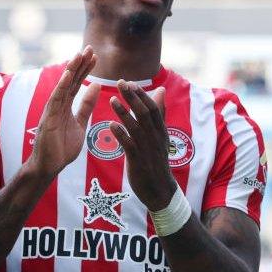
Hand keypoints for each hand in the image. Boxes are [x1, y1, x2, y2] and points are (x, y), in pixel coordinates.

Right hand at [25, 47, 99, 177]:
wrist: (49, 167)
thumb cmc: (62, 148)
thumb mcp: (80, 123)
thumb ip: (86, 106)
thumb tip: (96, 86)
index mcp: (65, 106)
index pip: (76, 83)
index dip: (85, 69)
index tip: (94, 56)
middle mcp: (57, 105)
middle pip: (69, 80)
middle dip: (79, 64)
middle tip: (89, 48)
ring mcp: (51, 111)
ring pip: (62, 86)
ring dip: (70, 70)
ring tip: (79, 55)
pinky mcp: (48, 119)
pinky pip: (55, 100)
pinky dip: (61, 86)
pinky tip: (68, 75)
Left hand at [109, 81, 174, 209]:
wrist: (159, 189)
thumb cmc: (156, 159)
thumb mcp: (160, 135)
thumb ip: (159, 113)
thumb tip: (160, 90)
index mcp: (160, 130)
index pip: (152, 108)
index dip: (141, 95)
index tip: (130, 83)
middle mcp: (155, 138)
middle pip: (144, 113)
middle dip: (132, 97)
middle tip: (120, 82)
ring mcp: (147, 149)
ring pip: (136, 127)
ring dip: (123, 112)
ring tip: (111, 99)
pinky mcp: (138, 161)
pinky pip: (129, 145)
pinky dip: (120, 134)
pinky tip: (110, 125)